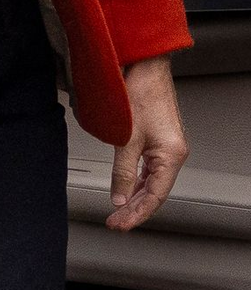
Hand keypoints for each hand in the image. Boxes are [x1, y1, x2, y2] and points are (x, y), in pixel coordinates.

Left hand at [107, 54, 188, 230]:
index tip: (119, 224)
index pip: (154, 197)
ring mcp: (167, 145)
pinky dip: (137, 179)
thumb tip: (118, 196)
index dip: (136, 213)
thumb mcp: (126, 136)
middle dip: (133, 208)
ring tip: (118, 210)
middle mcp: (174, 153)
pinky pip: (149, 166)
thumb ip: (121, 169)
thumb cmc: (140, 93)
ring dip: (134, 195)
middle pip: (154, 191)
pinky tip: (127, 186)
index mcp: (171, 156)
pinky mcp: (159, 137)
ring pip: (151, 180)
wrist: (145, 65)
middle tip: (115, 221)